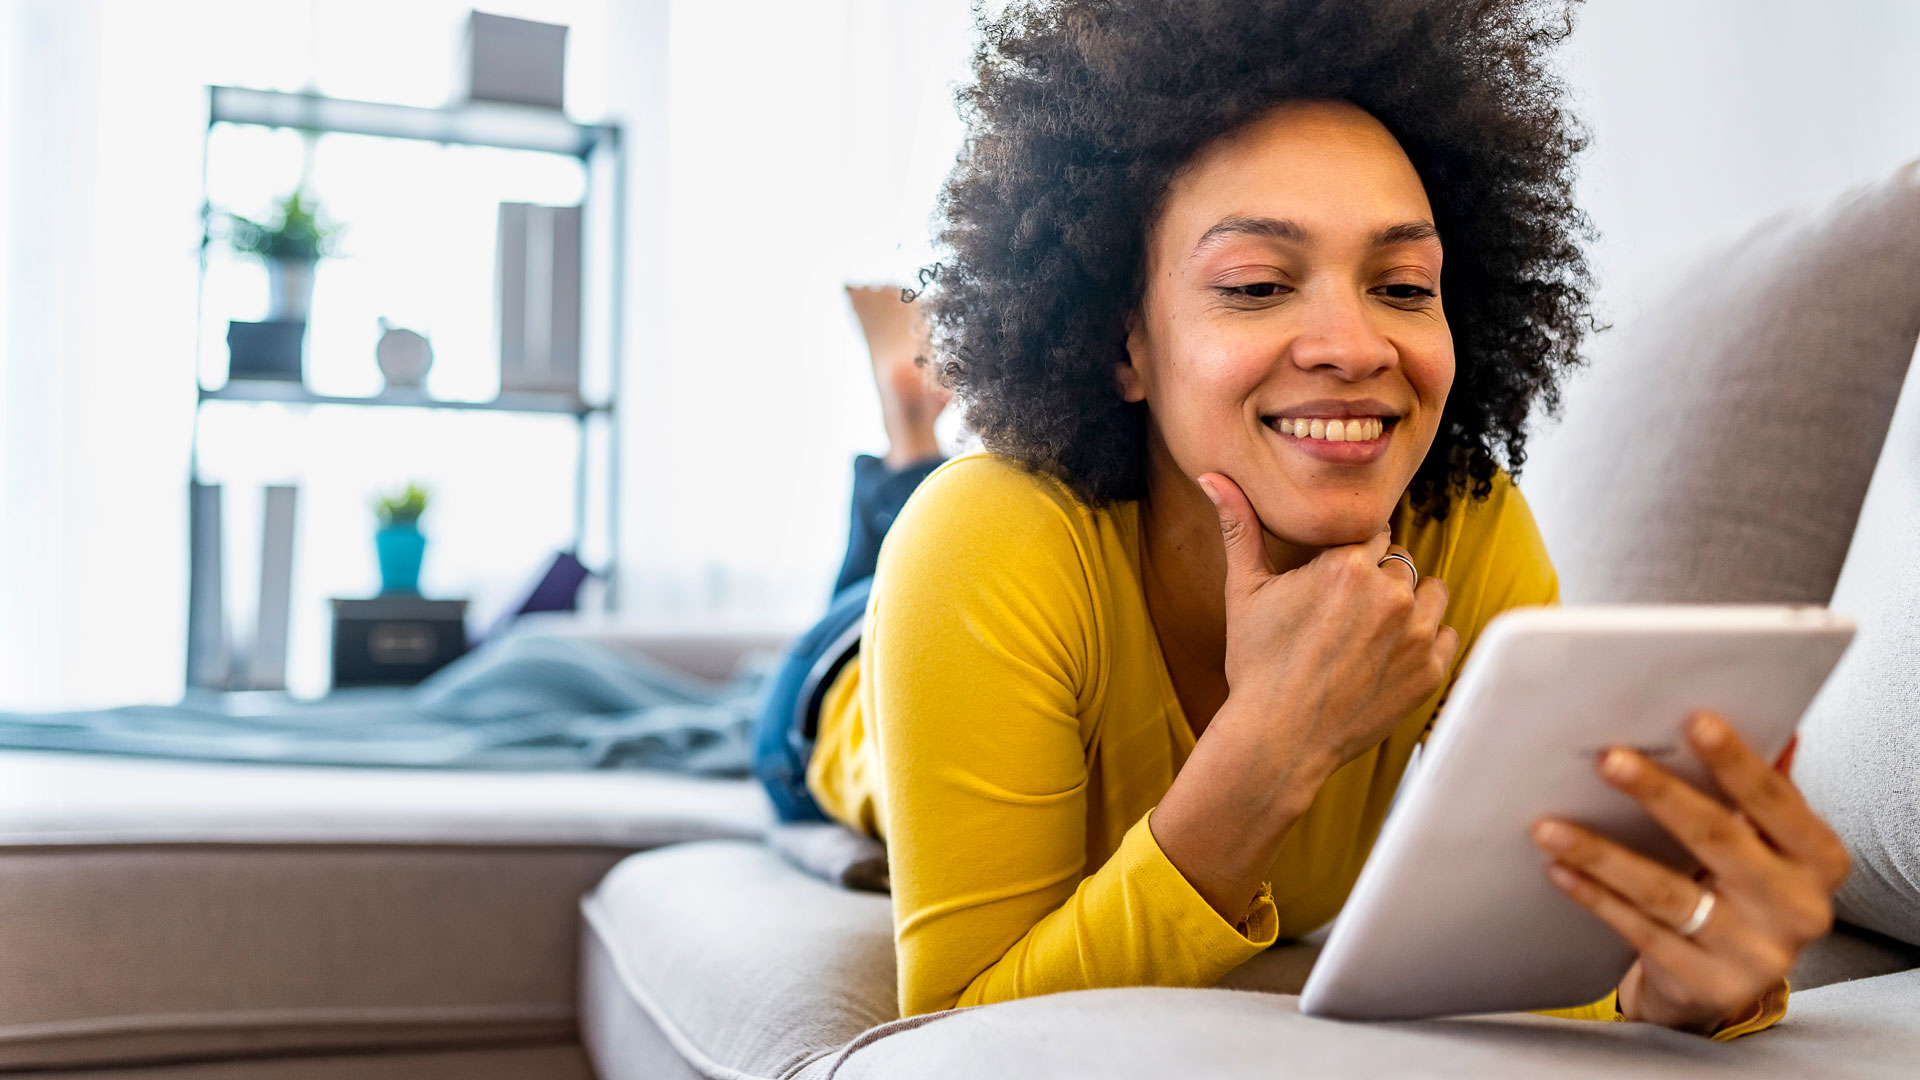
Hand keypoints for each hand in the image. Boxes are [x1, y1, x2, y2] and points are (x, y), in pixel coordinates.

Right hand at [1197, 471, 1458, 770]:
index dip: (1353, 554)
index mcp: (1347, 566)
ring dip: (1408, 604)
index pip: (1373, 531)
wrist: (1278, 740)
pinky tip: (1387, 658)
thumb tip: (1211, 476)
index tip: (1334, 582)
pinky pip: (1446, 635)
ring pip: (1430, 592)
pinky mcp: (1430, 671)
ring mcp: (1415, 635)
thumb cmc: (1256, 665)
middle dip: (1378, 579)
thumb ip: (1238, 526)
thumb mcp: (1243, 591)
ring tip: (1370, 632)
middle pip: (1400, 561)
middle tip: (1344, 615)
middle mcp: (1389, 594)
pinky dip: (1424, 642)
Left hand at [1531, 711, 1850, 1034]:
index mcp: (1818, 859)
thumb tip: (1749, 718)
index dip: (1736, 762)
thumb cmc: (1742, 890)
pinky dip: (1597, 898)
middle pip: (1717, 840)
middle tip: (1608, 759)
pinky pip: (1641, 932)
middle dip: (1660, 794)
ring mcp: (1755, 953)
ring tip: (1549, 824)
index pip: (1776, 801)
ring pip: (1667, 893)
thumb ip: (1756, 789)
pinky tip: (1560, 870)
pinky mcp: (1707, 985)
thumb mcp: (1764, 844)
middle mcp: (1797, 908)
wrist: (1727, 982)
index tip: (1694, 721)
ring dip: (1602, 854)